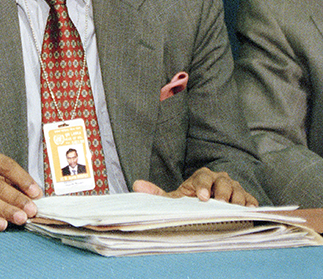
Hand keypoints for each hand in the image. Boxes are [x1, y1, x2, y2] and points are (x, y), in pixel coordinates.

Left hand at [133, 168, 257, 206]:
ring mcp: (235, 189)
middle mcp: (220, 179)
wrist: (212, 204)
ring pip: (238, 192)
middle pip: (223, 183)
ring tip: (233, 210)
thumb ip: (158, 193)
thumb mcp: (176, 198)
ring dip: (236, 200)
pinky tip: (249, 212)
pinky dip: (250, 206)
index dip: (202, 187)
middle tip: (219, 204)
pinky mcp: (247, 200)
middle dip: (221, 193)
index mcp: (202, 177)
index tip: (202, 198)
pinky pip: (251, 201)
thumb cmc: (192, 200)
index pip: (203, 178)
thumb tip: (137, 186)